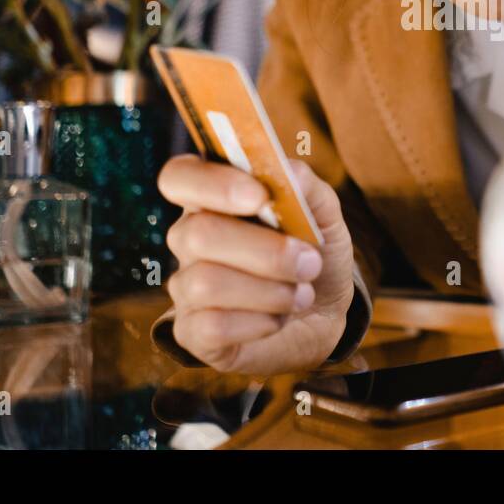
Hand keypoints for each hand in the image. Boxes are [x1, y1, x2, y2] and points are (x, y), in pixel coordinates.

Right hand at [158, 155, 356, 375]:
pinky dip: (258, 322)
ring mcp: (185, 286)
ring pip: (205, 284)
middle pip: (197, 234)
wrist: (325, 313)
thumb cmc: (314, 254)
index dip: (212, 183)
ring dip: (269, 291)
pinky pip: (210, 327)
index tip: (260, 197)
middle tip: (310, 263)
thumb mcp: (324, 216)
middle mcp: (188, 237)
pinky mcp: (192, 332)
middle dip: (265, 252)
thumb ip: (307, 188)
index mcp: (212, 198)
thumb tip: (289, 172)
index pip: (179, 176)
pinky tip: (279, 319)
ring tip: (303, 294)